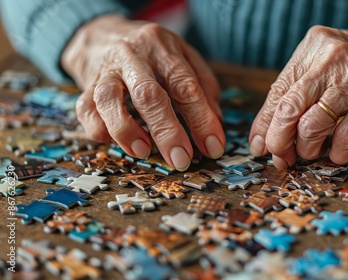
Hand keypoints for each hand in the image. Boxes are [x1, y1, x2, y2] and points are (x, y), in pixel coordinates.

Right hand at [62, 14, 224, 170]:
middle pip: (148, 95)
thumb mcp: (185, 57)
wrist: (103, 32)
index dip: (201, 119)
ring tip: (143, 151)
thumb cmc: (153, 52)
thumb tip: (215, 124)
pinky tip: (115, 141)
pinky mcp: (85, 86)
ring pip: (108, 99)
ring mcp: (105, 71)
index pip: (185, 86)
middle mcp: (132, 57)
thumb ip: (204, 87)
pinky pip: (85, 109)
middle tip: (181, 159)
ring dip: (126, 130)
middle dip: (167, 131)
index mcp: (163, 49)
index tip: (213, 147)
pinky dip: (99, 129)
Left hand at [249, 25, 347, 168]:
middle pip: (289, 109)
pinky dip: (337, 153)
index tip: (260, 145)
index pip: (277, 92)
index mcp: (313, 47)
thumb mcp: (326, 63)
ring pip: (313, 126)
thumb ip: (297, 91)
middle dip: (279, 141)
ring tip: (312, 152)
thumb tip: (265, 136)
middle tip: (281, 156)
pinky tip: (336, 154)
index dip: (264, 125)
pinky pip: (346, 137)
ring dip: (307, 149)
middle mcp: (332, 59)